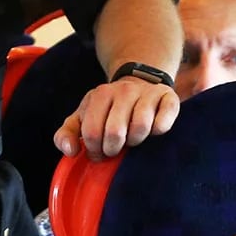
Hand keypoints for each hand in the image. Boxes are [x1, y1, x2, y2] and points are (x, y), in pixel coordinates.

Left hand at [54, 78, 179, 160]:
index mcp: (100, 95)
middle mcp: (124, 91)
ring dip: (135, 142)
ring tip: (132, 140)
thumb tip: (70, 151)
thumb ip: (66, 134)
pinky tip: (152, 131)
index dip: (94, 150)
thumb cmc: (107, 109)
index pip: (92, 132)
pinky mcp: (169, 98)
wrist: (139, 83)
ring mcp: (147, 94)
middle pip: (115, 133)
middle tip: (114, 149)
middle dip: (113, 149)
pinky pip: (163, 123)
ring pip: (140, 128)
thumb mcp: (82, 117)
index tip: (98, 152)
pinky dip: (158, 132)